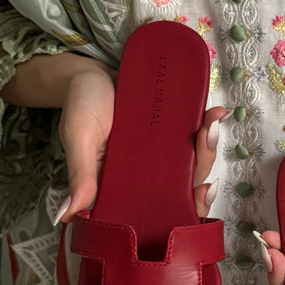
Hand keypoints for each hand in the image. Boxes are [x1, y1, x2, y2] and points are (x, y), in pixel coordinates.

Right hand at [1, 52, 225, 221]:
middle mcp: (148, 175)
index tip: (199, 194)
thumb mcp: (78, 138)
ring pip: (195, 163)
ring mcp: (163, 153)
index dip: (183, 209)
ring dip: (208, 148)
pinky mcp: (172, 130)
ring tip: (210, 125)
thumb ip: (79, 175)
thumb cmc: (80, 104)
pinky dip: (208, 125)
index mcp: (125, 186)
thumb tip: (68, 215)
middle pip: (184, 189)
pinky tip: (216, 112)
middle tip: (205, 151)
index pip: (157, 209)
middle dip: (203, 176)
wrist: (91, 69)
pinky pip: (195, 134)